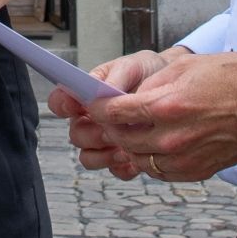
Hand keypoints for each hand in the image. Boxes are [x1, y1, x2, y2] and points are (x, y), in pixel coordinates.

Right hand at [53, 50, 172, 180]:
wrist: (176, 89)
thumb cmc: (149, 74)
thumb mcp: (133, 65)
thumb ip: (115, 76)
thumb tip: (101, 89)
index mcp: (86, 96)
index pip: (60, 102)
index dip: (62, 104)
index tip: (75, 104)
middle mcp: (91, 121)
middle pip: (76, 135)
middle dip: (92, 134)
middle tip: (111, 129)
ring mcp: (105, 142)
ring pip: (88, 158)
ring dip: (104, 155)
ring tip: (125, 147)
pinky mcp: (122, 159)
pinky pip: (115, 171)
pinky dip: (123, 167)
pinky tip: (136, 158)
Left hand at [91, 53, 236, 182]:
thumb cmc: (233, 78)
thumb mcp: (186, 67)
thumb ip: (151, 83)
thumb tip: (127, 95)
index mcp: (167, 105)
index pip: (116, 113)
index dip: (100, 108)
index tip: (94, 104)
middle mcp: (173, 137)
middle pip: (123, 138)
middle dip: (110, 127)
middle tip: (108, 118)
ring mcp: (186, 158)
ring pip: (139, 158)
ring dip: (129, 145)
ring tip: (131, 131)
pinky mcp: (197, 171)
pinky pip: (161, 171)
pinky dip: (151, 159)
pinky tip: (154, 144)